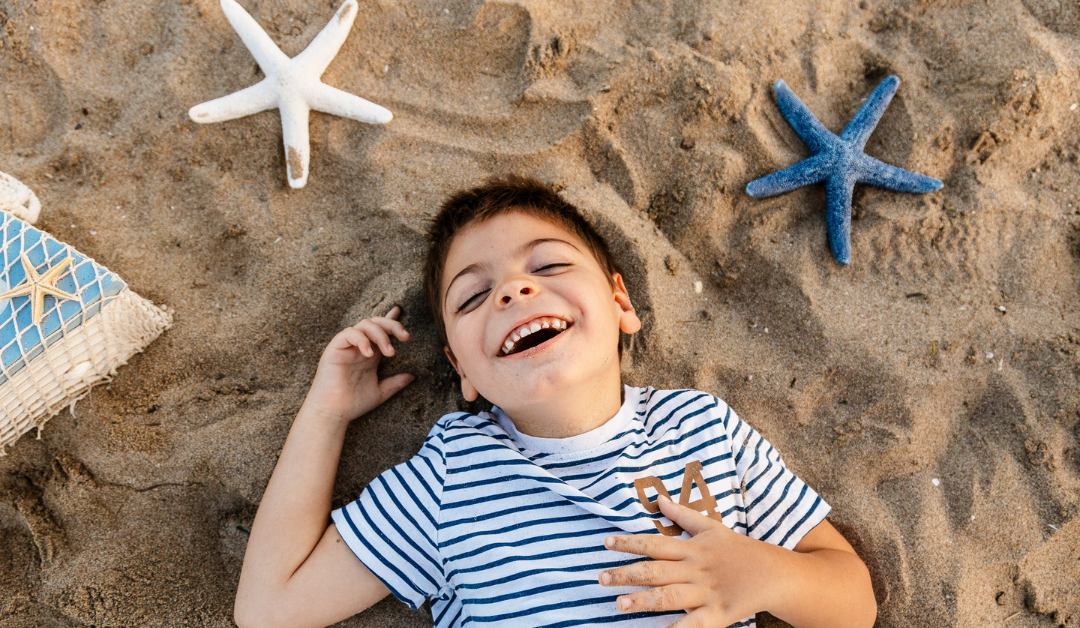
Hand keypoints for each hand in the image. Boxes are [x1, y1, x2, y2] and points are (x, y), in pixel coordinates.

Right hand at [301, 305, 414, 423]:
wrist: (333, 413)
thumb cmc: (353, 403)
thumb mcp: (381, 392)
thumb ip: (395, 383)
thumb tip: (413, 376)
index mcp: (370, 354)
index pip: (380, 331)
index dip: (390, 319)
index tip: (400, 311)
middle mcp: (359, 347)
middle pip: (375, 323)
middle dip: (392, 325)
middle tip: (405, 336)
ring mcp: (347, 347)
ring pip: (364, 324)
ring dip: (380, 334)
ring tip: (389, 351)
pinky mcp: (335, 349)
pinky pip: (348, 333)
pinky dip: (361, 339)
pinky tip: (369, 354)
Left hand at [599, 494, 781, 626]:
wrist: (774, 573)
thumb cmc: (738, 549)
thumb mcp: (711, 527)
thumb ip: (682, 515)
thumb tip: (658, 499)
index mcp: (692, 548)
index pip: (655, 543)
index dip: (630, 543)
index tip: (606, 543)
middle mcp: (696, 569)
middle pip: (656, 571)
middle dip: (627, 575)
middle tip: (601, 579)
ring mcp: (706, 593)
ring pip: (670, 596)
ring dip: (644, 601)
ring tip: (620, 604)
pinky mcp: (718, 614)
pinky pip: (694, 625)